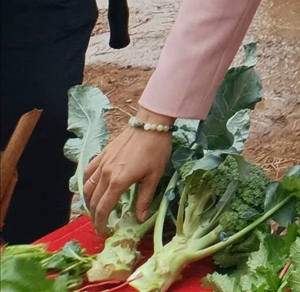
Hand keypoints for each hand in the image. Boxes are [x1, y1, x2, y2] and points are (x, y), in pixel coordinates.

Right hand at [82, 116, 173, 232]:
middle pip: (93, 201)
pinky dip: (85, 183)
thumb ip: (144, 198)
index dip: (101, 222)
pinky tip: (89, 188)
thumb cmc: (156, 150)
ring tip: (94, 209)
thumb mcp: (154, 176)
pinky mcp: (101, 155)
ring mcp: (102, 164)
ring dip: (88, 202)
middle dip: (94, 215)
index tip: (103, 231)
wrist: (151, 125)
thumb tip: (140, 218)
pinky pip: (87, 172)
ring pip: (87, 188)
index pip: (104, 208)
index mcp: (118, 182)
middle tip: (100, 223)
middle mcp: (105, 174)